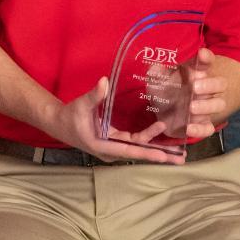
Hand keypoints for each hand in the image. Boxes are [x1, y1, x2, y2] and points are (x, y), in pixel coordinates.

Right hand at [53, 77, 186, 165]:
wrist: (58, 122)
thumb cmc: (70, 115)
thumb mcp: (81, 105)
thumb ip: (94, 95)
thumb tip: (104, 82)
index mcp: (103, 145)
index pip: (129, 150)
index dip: (147, 152)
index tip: (164, 156)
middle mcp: (111, 150)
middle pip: (139, 153)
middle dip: (159, 155)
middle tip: (181, 158)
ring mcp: (114, 146)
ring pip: (138, 148)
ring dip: (156, 147)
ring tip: (177, 150)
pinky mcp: (115, 141)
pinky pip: (134, 142)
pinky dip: (147, 139)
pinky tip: (159, 134)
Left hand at [150, 48, 224, 139]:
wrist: (162, 113)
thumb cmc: (163, 90)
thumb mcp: (156, 80)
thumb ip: (156, 73)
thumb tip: (155, 67)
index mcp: (195, 73)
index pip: (207, 62)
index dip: (207, 57)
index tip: (202, 54)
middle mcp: (205, 88)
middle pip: (221, 83)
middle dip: (210, 85)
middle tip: (194, 88)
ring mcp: (206, 107)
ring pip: (219, 104)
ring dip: (207, 106)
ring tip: (190, 108)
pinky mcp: (202, 123)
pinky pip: (209, 127)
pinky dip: (201, 128)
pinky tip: (189, 127)